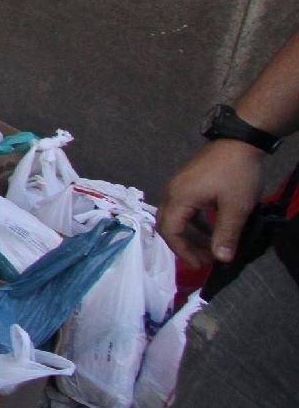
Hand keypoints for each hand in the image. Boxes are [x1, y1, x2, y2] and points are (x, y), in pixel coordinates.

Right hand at [158, 141, 266, 268]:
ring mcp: (178, 186)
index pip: (170, 232)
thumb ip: (226, 234)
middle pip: (168, 225)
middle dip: (185, 246)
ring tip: (210, 248)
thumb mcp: (236, 207)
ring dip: (190, 235)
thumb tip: (221, 259)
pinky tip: (211, 229)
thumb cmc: (236, 174)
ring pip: (176, 217)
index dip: (183, 252)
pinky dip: (194, 223)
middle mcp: (172, 192)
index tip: (200, 266)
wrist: (240, 141)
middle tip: (204, 260)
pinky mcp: (187, 183)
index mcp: (179, 198)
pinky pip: (184, 208)